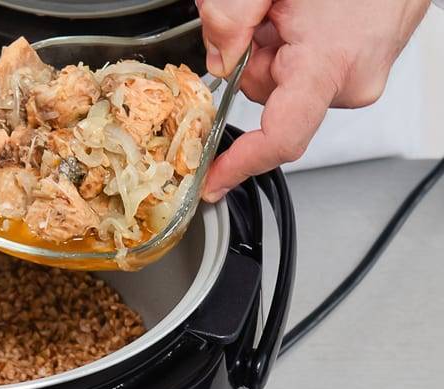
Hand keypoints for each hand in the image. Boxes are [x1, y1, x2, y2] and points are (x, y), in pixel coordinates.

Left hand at [197, 0, 429, 200]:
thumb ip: (230, 17)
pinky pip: (308, 71)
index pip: (279, 138)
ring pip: (285, 82)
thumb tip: (216, 57)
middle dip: (251, 61)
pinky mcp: (364, 69)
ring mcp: (361, 77)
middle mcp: (350, 81)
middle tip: (265, 19)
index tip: (212, 181)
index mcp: (328, 64)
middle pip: (269, 98)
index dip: (239, 166)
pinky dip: (295, 46)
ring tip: (290, 11)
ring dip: (273, 48)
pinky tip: (306, 17)